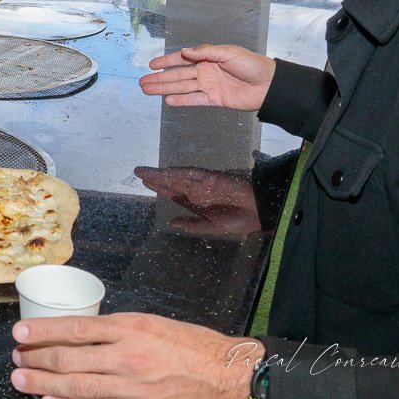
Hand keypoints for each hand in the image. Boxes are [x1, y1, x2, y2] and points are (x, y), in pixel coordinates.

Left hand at [11, 313, 261, 398]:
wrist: (229, 373)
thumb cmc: (191, 345)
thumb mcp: (150, 323)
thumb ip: (116, 330)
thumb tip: (80, 336)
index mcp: (131, 327)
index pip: (75, 328)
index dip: (43, 332)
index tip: (19, 333)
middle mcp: (129, 355)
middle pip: (70, 359)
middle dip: (37, 359)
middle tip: (15, 359)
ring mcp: (134, 385)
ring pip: (79, 385)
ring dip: (45, 383)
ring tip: (22, 380)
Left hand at [133, 166, 260, 235]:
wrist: (261, 212)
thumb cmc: (240, 220)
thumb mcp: (213, 227)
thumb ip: (193, 225)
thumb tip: (172, 224)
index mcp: (198, 202)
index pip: (174, 193)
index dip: (160, 188)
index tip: (146, 183)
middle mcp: (198, 191)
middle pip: (172, 183)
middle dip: (155, 178)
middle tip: (138, 172)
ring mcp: (203, 184)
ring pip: (177, 178)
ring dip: (161, 174)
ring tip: (144, 172)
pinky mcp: (211, 179)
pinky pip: (191, 176)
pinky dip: (177, 175)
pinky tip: (164, 174)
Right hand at [138, 45, 274, 110]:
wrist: (269, 85)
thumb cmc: (252, 64)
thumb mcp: (229, 52)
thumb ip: (206, 52)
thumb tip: (185, 52)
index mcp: (208, 58)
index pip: (182, 59)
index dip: (166, 61)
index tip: (152, 65)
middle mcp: (205, 72)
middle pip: (177, 75)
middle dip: (159, 78)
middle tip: (142, 82)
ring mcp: (209, 86)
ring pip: (182, 88)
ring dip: (165, 89)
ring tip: (148, 90)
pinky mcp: (215, 99)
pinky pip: (195, 100)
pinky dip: (182, 101)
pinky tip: (168, 101)